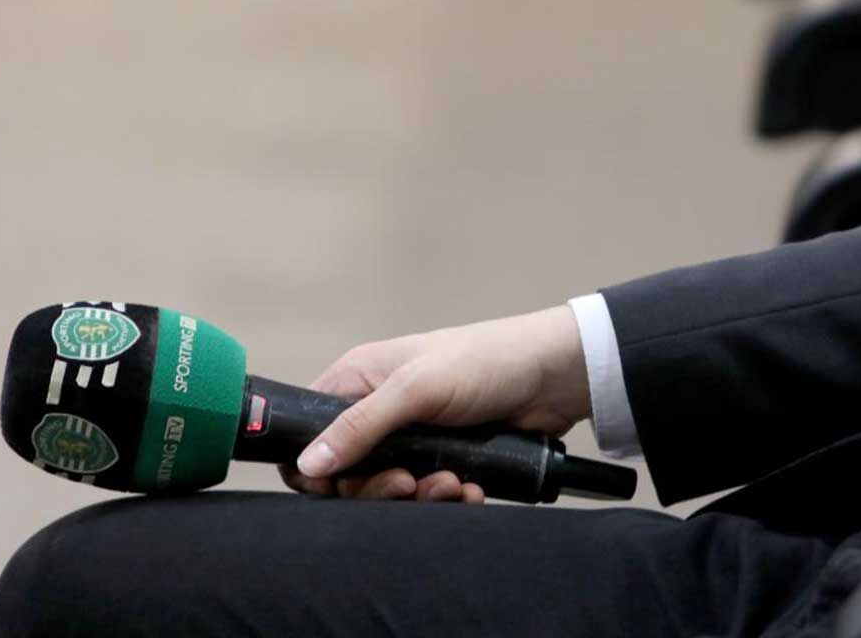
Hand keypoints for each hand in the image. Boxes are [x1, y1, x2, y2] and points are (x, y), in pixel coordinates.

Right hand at [279, 306, 589, 501]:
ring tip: (450, 484)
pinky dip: (445, 498)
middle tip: (407, 483)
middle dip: (377, 487)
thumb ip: (358, 427)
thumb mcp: (414, 389)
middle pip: (347, 472)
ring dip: (418, 495)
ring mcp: (410, 438)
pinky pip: (425, 494)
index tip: (337, 484)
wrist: (553, 378)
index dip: (316, 463)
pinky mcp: (441, 460)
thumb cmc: (481, 362)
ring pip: (387, 488)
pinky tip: (468, 488)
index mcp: (357, 380)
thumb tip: (306, 464)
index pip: (310, 429)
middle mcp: (376, 410)